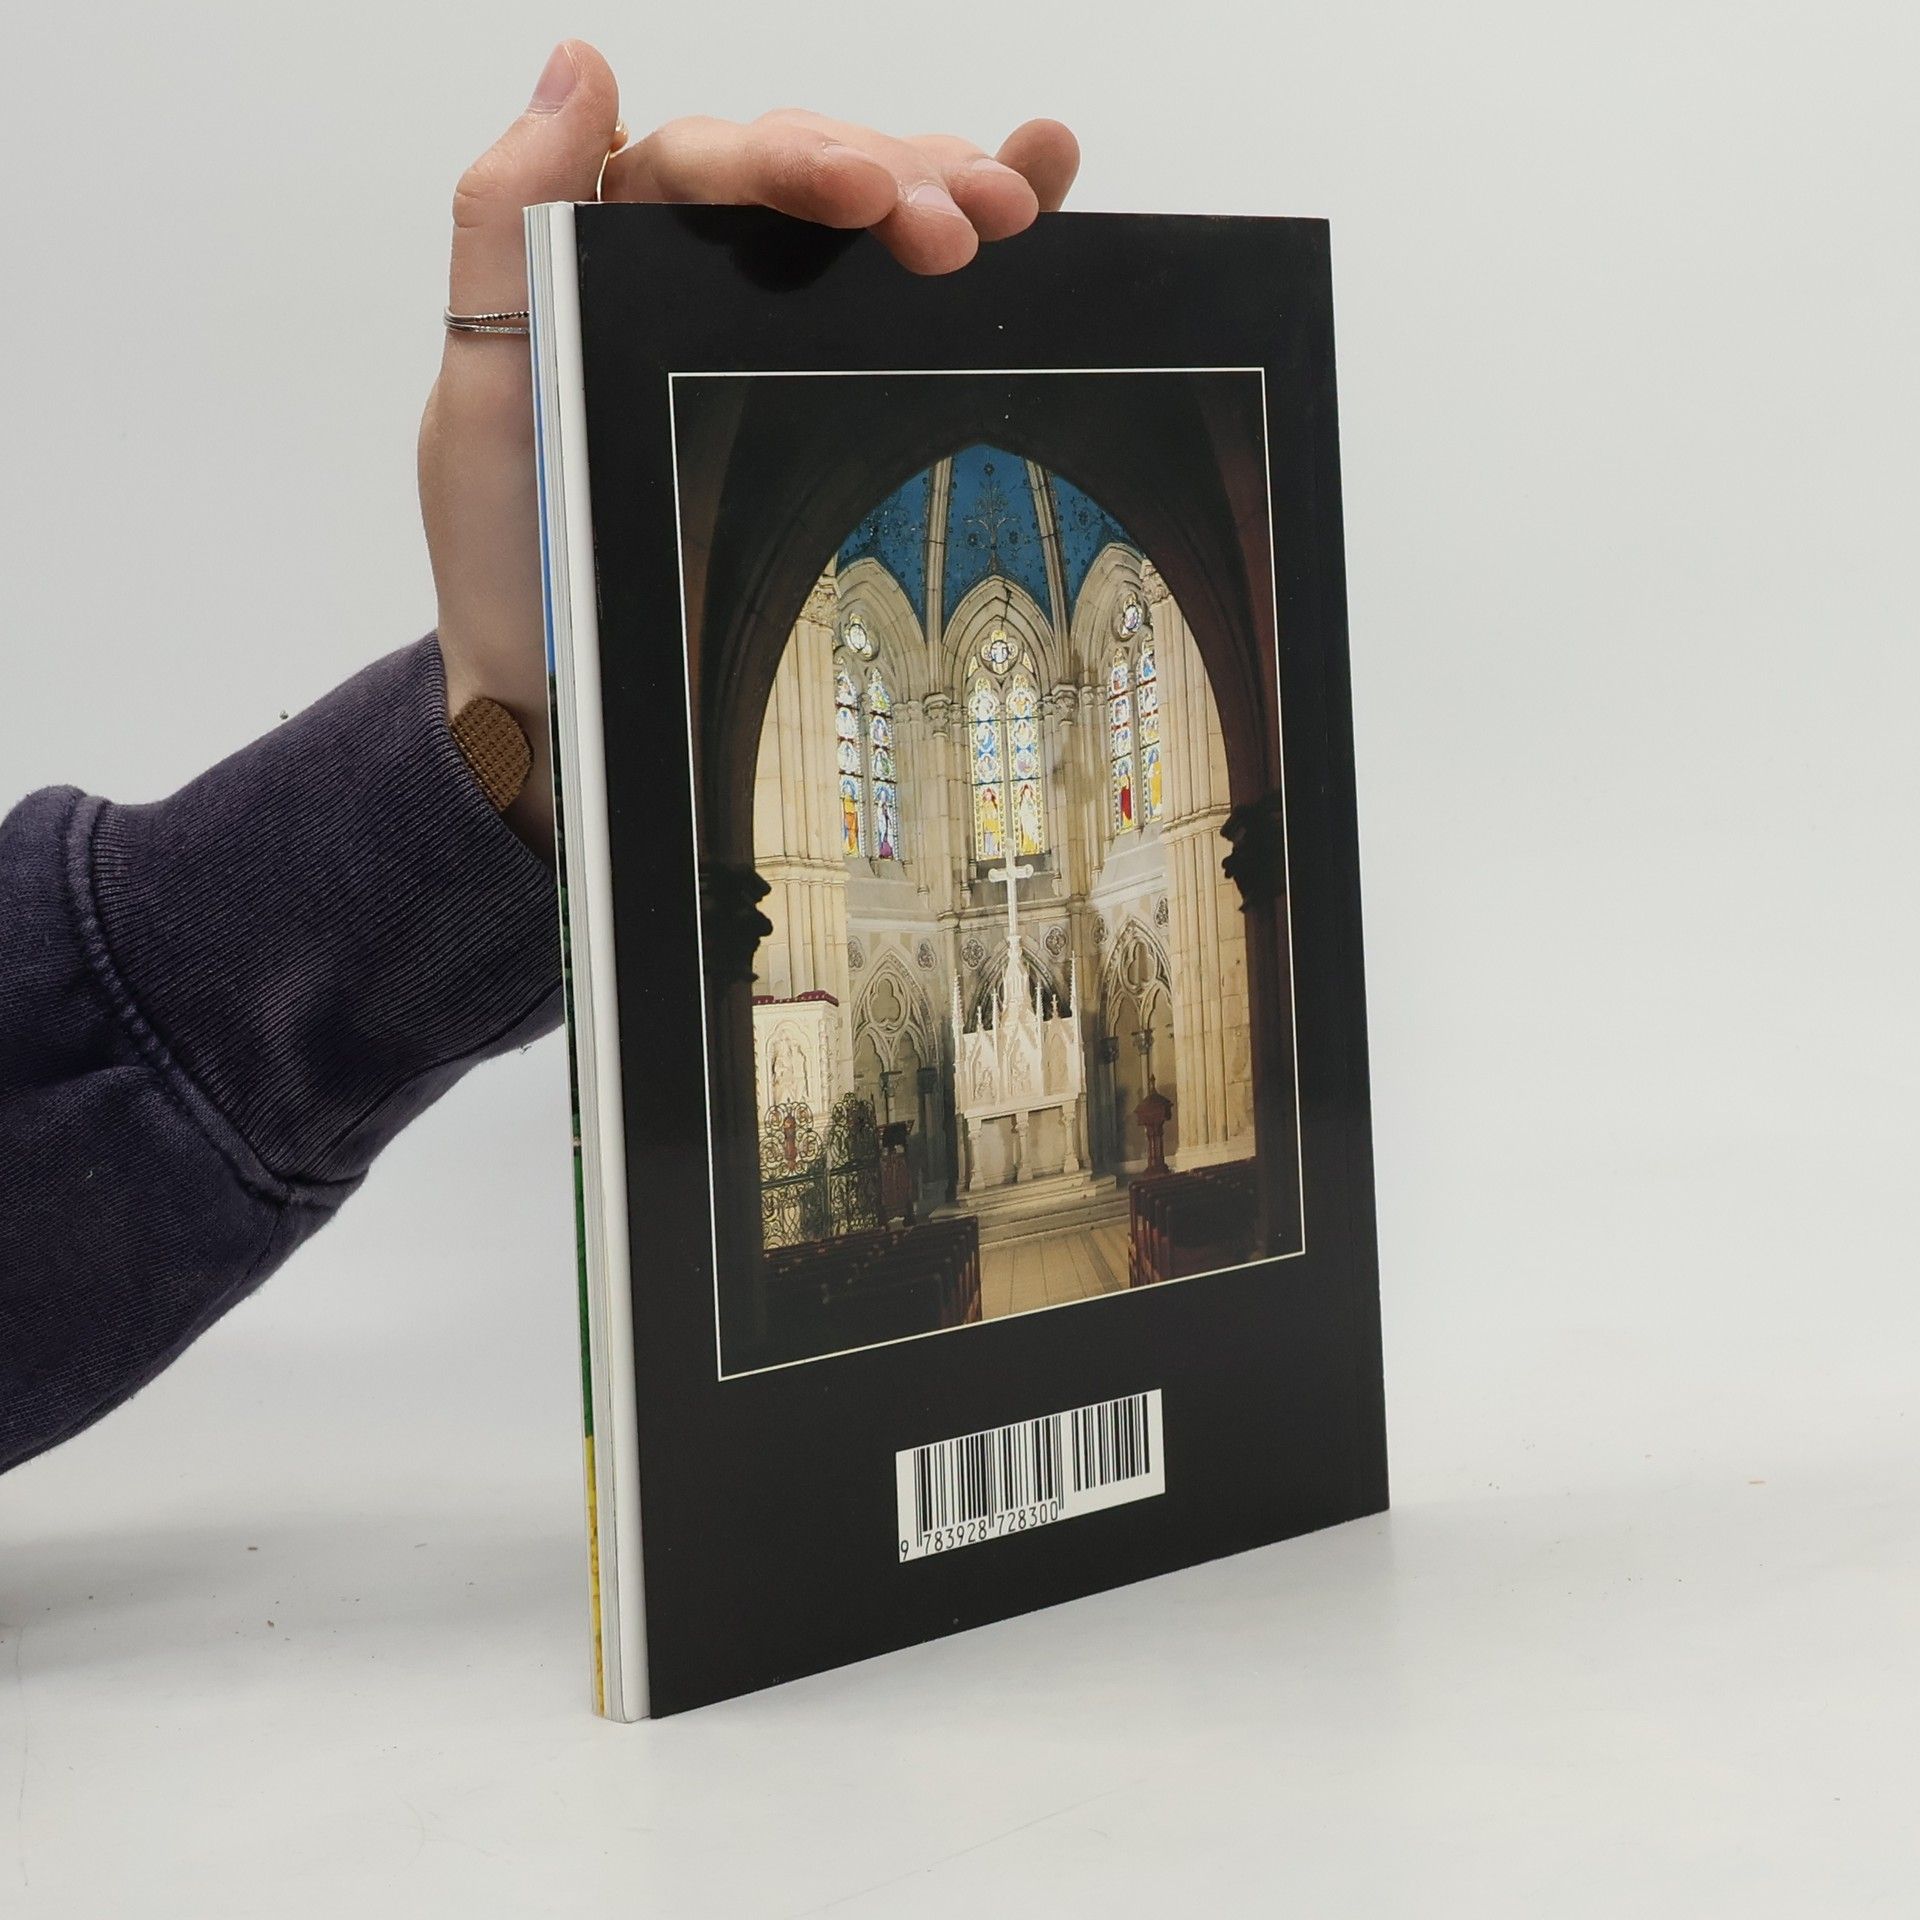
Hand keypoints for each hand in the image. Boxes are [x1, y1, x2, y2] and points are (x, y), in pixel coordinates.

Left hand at [418, 39, 1079, 846]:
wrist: (575, 705)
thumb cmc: (523, 573)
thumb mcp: (484, 404)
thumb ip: (503, 230)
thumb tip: (580, 65)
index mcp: (600, 252)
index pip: (703, 163)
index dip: (787, 159)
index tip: (862, 197)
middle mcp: (687, 270)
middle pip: (801, 176)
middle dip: (891, 178)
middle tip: (966, 227)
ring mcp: (762, 324)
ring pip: (862, 215)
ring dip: (945, 189)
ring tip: (1017, 209)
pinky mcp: (818, 382)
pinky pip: (897, 285)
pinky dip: (975, 216)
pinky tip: (1044, 179)